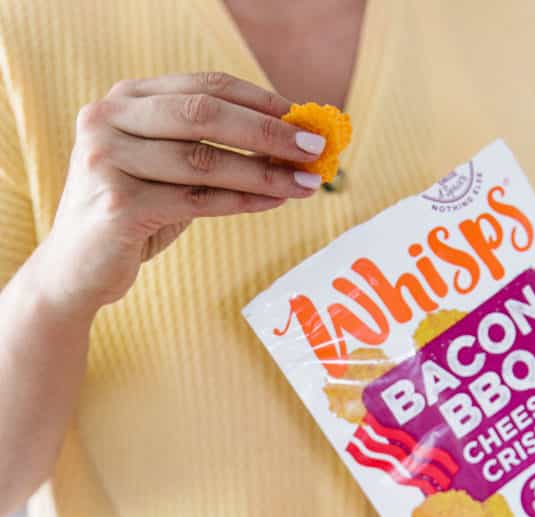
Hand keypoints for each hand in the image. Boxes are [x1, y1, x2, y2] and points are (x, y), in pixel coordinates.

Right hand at [37, 72, 324, 312]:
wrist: (76, 270)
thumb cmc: (133, 215)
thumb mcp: (168, 172)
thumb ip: (210, 151)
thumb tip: (288, 145)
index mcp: (125, 99)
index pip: (204, 86)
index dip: (259, 99)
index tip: (304, 117)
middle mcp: (108, 119)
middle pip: (204, 114)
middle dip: (268, 131)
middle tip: (316, 147)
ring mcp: (108, 161)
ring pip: (204, 161)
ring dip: (264, 172)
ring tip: (306, 183)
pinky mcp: (116, 206)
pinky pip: (196, 201)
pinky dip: (242, 200)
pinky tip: (274, 201)